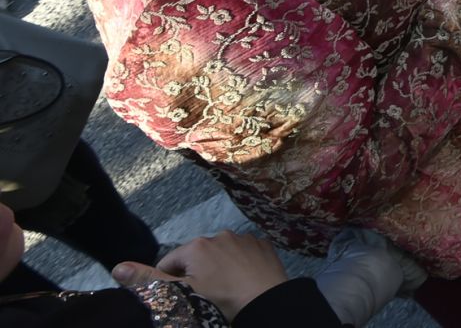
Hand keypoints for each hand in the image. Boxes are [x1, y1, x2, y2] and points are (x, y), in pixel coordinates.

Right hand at [113, 231, 289, 321]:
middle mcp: (220, 235)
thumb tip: (117, 267)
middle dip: (194, 274)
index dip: (168, 281)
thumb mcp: (181, 293)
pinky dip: (239, 265)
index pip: (169, 262)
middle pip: (196, 257)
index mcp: (197, 245)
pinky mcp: (264, 246)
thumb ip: (149, 280)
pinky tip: (242, 282)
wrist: (267, 302)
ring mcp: (245, 238)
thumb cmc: (220, 299)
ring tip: (223, 291)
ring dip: (217, 268)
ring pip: (221, 254)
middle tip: (201, 297)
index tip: (178, 297)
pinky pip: (244, 254)